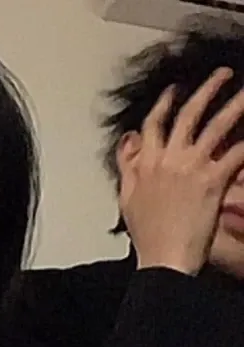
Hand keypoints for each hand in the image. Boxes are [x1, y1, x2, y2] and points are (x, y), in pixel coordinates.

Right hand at [118, 67, 243, 274]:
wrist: (164, 258)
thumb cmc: (148, 235)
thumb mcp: (127, 198)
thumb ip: (128, 165)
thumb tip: (129, 141)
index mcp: (145, 164)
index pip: (154, 125)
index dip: (165, 103)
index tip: (175, 91)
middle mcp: (167, 160)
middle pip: (188, 116)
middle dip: (207, 91)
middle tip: (222, 76)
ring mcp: (191, 168)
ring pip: (216, 125)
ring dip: (236, 104)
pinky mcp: (213, 180)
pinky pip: (236, 152)